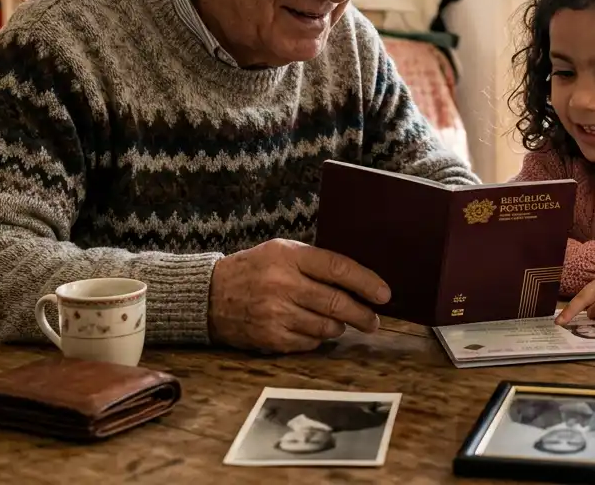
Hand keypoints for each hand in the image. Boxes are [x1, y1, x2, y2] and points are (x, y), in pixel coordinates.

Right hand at [207, 238, 390, 353]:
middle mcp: (283, 284)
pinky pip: (310, 343)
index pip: (338, 268)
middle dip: (362, 315)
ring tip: (338, 322)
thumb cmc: (253, 270)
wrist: (209, 296)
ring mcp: (276, 314)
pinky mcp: (271, 338)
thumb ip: (315, 262)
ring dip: (339, 327)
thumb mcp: (280, 251)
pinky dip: (317, 338)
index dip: (366, 282)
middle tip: (373, 321)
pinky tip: (310, 329)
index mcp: (289, 256)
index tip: (384, 295)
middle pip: (337, 303)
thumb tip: (359, 282)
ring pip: (327, 327)